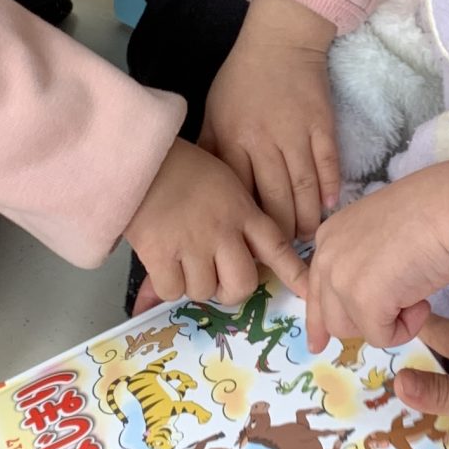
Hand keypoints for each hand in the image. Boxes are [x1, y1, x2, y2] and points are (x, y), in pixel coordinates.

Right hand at [127, 138, 309, 310]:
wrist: (140, 155)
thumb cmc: (183, 167)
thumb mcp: (224, 182)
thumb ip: (237, 217)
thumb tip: (243, 254)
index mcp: (242, 211)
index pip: (276, 246)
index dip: (294, 273)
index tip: (308, 292)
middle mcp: (223, 231)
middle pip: (242, 284)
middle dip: (230, 290)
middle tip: (216, 279)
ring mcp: (193, 243)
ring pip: (205, 290)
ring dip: (194, 284)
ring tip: (182, 260)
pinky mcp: (161, 253)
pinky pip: (172, 290)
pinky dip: (167, 285)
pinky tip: (162, 264)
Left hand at [201, 0, 340, 240]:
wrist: (281, 41)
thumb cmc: (241, 79)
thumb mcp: (213, 111)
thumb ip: (209, 150)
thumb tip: (198, 189)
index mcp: (233, 139)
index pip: (240, 192)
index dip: (245, 222)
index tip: (247, 245)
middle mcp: (265, 141)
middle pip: (274, 198)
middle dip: (279, 231)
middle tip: (282, 253)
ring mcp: (297, 133)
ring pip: (303, 187)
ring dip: (305, 217)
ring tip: (306, 238)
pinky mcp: (323, 125)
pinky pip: (328, 163)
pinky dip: (330, 187)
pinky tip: (329, 208)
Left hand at [304, 159, 448, 353]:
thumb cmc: (429, 213)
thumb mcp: (381, 233)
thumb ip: (363, 259)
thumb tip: (366, 294)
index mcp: (329, 237)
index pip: (315, 289)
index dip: (320, 319)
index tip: (319, 342)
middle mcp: (326, 257)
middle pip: (331, 316)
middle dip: (363, 321)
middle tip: (398, 311)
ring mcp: (341, 280)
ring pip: (351, 330)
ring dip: (386, 323)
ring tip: (415, 297)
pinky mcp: (364, 301)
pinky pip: (381, 337)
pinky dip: (407, 328)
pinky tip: (423, 303)